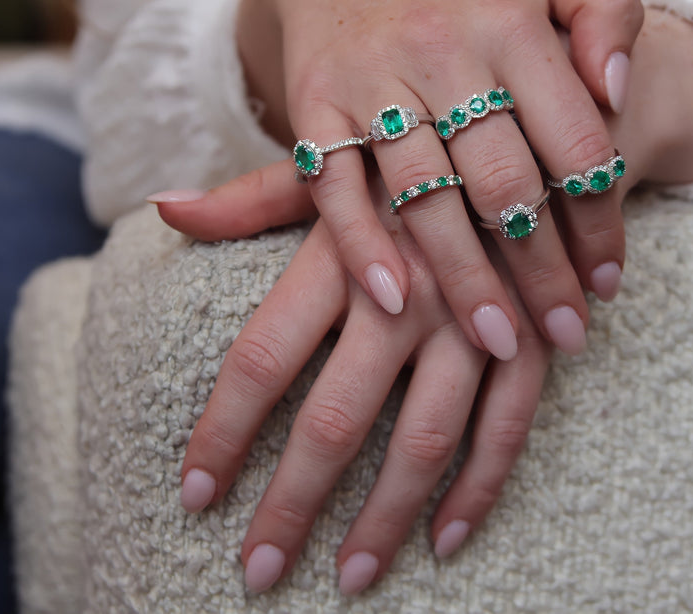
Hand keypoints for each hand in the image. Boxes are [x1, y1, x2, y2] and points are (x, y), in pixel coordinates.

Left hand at [155, 180, 552, 595]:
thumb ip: (246, 199)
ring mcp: (475, 320)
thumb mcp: (330, 165)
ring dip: (386, 518)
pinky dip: (479, 490)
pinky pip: (508, 428)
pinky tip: (444, 542)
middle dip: (292, 503)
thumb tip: (161, 207)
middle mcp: (405, 292)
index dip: (224, 432)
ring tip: (348, 579)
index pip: (262, 356)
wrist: (519, 124)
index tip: (195, 493)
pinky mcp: (532, 337)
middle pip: (336, 417)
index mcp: (340, 251)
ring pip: (425, 439)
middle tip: (257, 571)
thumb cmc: (404, 160)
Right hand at [238, 0, 643, 358]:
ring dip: (465, 278)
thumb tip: (620, 89)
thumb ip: (607, 13)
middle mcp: (443, 46)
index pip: (573, 138)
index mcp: (510, 19)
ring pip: (426, 195)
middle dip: (542, 269)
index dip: (599, 219)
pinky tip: (396, 302)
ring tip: (502, 343)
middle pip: (504, 180)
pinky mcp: (314, 101)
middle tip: (566, 334)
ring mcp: (372, 76)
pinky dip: (361, 245)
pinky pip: (336, 184)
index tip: (608, 283)